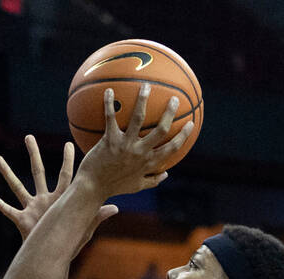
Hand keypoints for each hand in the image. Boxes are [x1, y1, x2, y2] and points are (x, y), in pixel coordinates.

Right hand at [0, 135, 117, 244]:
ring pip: (17, 187)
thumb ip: (97, 215)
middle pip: (38, 172)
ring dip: (7, 173)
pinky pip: (9, 211)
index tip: (69, 144)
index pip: (65, 175)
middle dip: (33, 155)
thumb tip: (115, 207)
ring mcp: (32, 208)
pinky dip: (0, 204)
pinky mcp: (22, 220)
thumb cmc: (72, 242)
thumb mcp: (86, 226)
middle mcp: (45, 199)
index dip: (68, 160)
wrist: (56, 255)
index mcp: (61, 198)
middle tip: (28, 136)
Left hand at [74, 84, 193, 197]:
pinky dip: (109, 103)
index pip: (173, 148)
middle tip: (174, 99)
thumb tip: (166, 174)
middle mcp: (141, 152)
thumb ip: (153, 180)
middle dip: (170, 113)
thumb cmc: (114, 187)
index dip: (184, 135)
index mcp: (149, 162)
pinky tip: (108, 90)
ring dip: (143, 100)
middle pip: (161, 129)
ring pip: (138, 118)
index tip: (191, 124)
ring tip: (146, 86)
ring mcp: (125, 145)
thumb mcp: (138, 186)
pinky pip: (110, 117)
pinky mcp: (109, 140)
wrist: (93, 188)